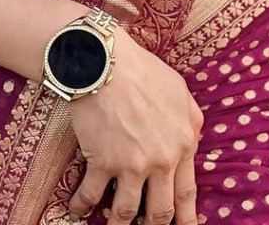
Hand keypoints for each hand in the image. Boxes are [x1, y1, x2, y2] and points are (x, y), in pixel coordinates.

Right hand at [66, 26, 202, 222]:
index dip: (186, 217)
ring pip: (127, 212)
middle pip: (160, 211)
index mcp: (182, 144)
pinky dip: (81, 206)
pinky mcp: (102, 162)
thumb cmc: (143, 70)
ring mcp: (130, 165)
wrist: (107, 60)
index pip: (187, 192)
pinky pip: (91, 195)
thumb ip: (191, 120)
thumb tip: (193, 138)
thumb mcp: (180, 91)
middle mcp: (160, 161)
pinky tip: (75, 210)